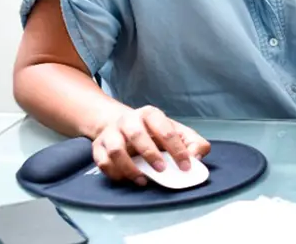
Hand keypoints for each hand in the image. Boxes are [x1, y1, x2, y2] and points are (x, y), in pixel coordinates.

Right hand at [91, 105, 210, 184]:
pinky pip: (102, 162)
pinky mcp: (98, 146)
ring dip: (129, 168)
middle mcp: (128, 120)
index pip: (165, 129)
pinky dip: (115, 173)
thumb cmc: (154, 131)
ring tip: (143, 180)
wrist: (122, 125)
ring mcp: (111, 133)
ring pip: (115, 150)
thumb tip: (197, 157)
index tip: (185, 166)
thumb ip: (193, 143)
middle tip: (162, 170)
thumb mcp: (177, 132)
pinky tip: (128, 179)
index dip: (177, 149)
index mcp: (151, 114)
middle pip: (137, 135)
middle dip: (150, 154)